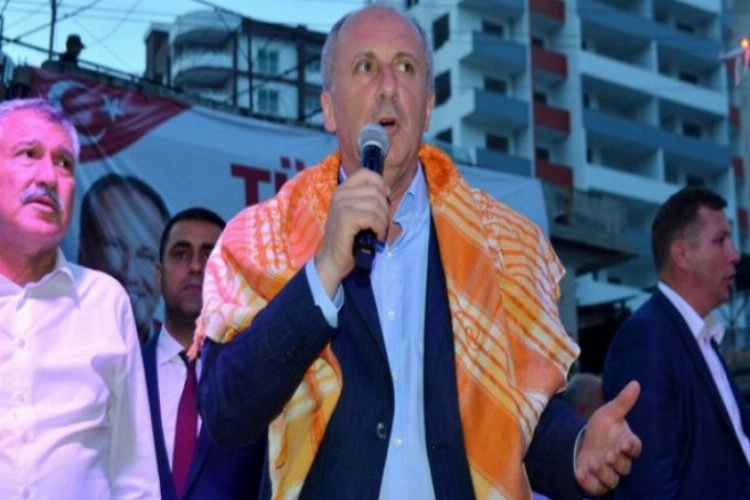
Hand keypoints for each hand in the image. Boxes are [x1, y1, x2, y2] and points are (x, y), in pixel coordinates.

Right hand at [314, 168, 389, 294]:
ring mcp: (341, 205)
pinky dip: (379, 228)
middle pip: (375, 190)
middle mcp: (340, 194)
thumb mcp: (357, 213)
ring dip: (383, 221)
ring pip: (376, 204)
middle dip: (384, 208)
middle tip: (381, 224)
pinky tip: (376, 236)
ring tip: (378, 232)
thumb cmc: (348, 238)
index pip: (366, 173)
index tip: (385, 198)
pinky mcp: (345, 218)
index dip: (380, 183)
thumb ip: (368, 200)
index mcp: (342, 190)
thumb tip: (387, 191)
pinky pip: (373, 217)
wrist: (332, 260)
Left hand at [574, 380, 641, 494]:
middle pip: (624, 466)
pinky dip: (588, 482)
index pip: (634, 448)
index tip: (623, 442)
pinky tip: (579, 473)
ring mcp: (608, 473)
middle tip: (608, 455)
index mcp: (626, 444)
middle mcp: (620, 461)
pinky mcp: (596, 483)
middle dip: (616, 462)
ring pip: (612, 479)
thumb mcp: (609, 413)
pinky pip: (596, 487)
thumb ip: (622, 402)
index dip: (630, 447)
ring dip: (603, 472)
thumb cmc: (601, 429)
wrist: (583, 443)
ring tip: (592, 461)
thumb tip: (636, 383)